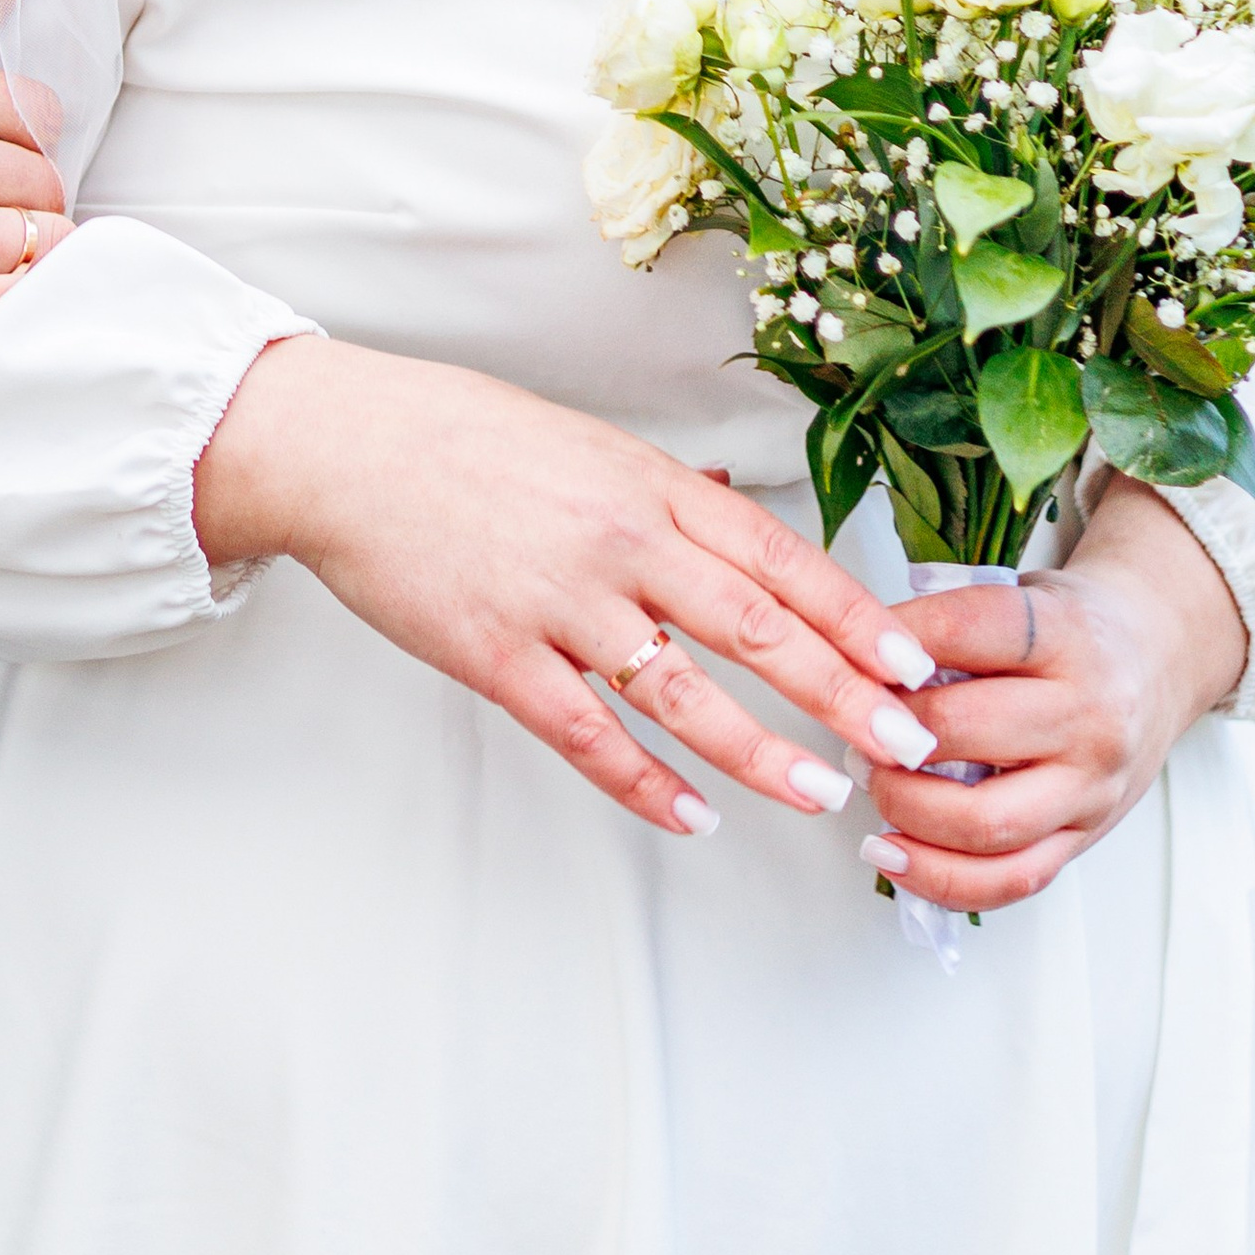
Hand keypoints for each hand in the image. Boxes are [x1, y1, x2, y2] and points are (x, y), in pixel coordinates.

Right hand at [193, 337, 943, 839]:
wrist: (343, 448)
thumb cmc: (459, 438)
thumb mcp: (583, 441)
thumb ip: (661, 489)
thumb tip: (734, 509)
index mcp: (646, 483)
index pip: (778, 555)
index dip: (853, 614)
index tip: (911, 661)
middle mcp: (616, 540)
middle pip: (755, 627)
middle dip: (842, 691)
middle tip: (907, 742)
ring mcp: (556, 601)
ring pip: (683, 691)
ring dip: (760, 751)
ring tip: (820, 795)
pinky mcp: (496, 655)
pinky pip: (587, 733)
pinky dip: (645, 781)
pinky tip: (692, 815)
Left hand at [856, 478, 1247, 911]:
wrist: (1156, 660)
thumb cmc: (1073, 630)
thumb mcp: (1025, 594)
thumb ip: (953, 622)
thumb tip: (858, 662)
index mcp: (1067, 635)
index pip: (966, 629)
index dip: (893, 642)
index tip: (850, 650)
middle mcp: (1088, 713)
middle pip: (965, 730)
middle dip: (887, 732)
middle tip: (852, 725)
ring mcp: (1090, 786)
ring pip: (986, 820)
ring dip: (906, 808)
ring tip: (871, 783)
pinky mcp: (1084, 838)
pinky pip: (1009, 879)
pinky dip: (940, 878)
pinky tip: (893, 854)